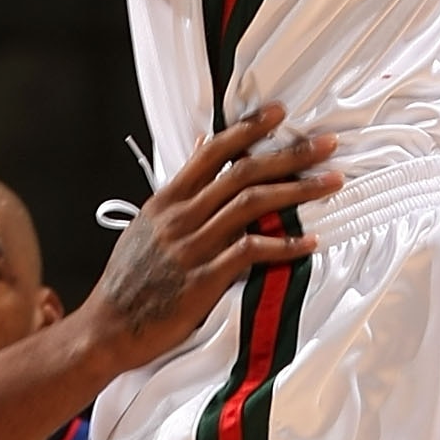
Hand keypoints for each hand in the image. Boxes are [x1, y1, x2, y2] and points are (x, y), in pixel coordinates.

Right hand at [79, 106, 337, 373]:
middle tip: (326, 144)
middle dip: (289, 154)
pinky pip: (250, 253)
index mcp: (167, 200)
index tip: (280, 112)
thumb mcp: (148, 223)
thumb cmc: (130, 279)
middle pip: (242, 173)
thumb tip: (199, 146)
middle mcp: (180, 217)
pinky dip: (283, 245)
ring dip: (297, 191)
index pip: (213, 152)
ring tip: (331, 182)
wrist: (109, 327)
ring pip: (252, 205)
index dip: (248, 129)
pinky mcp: (203, 281)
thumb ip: (180, 188)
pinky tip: (309, 241)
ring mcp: (192, 247)